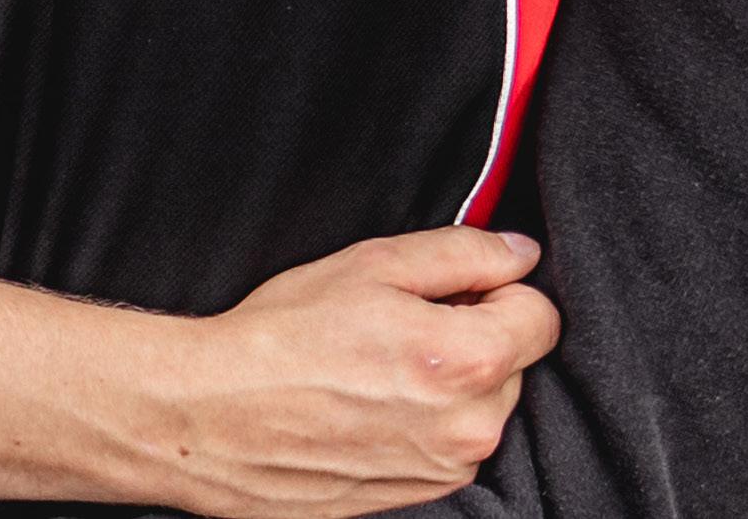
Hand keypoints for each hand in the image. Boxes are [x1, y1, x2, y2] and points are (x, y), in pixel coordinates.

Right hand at [135, 228, 558, 517]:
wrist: (205, 419)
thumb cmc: (285, 335)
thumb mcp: (378, 264)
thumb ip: (467, 252)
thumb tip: (520, 254)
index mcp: (469, 364)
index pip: (542, 316)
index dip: (502, 290)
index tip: (459, 289)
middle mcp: (465, 432)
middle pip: (514, 364)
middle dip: (476, 337)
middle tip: (403, 325)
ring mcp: (435, 477)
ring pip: (479, 409)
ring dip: (449, 384)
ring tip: (376, 367)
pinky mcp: (404, 502)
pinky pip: (443, 448)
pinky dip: (421, 424)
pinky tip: (366, 404)